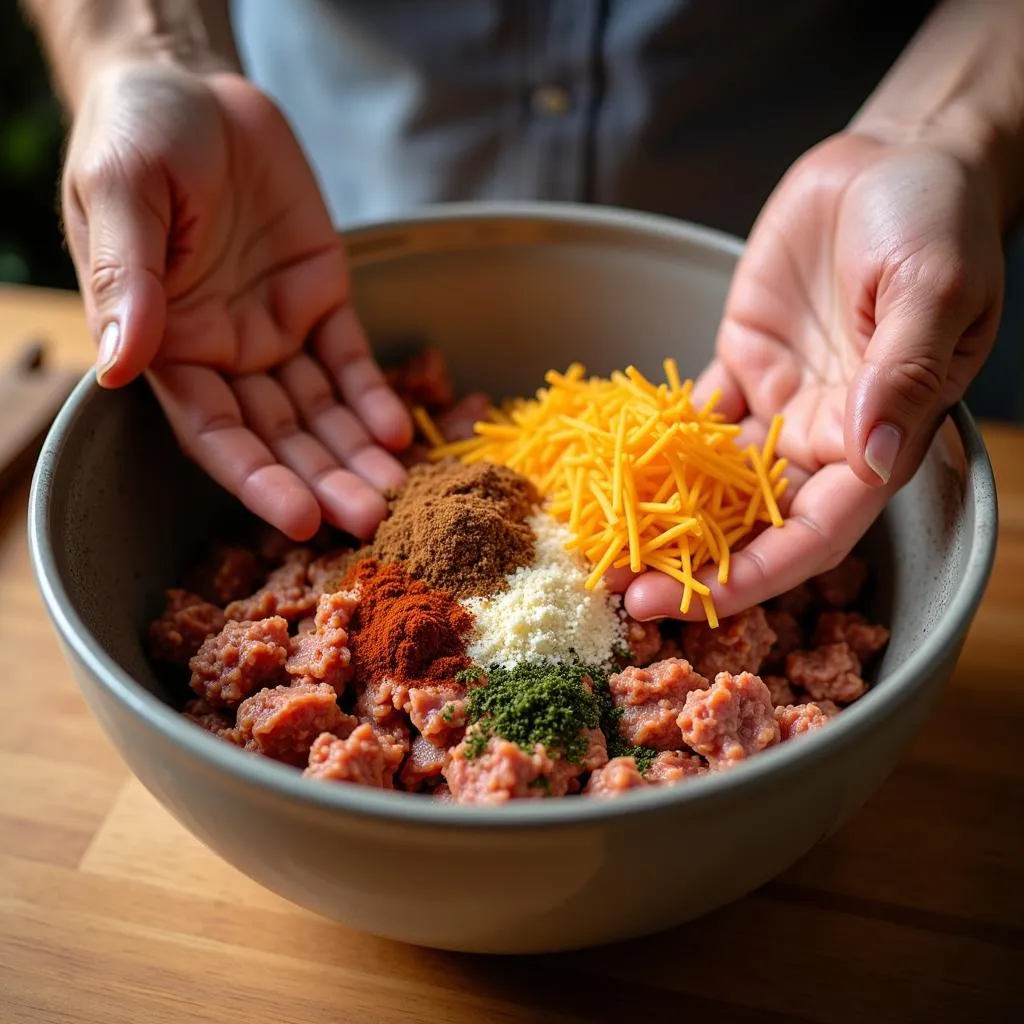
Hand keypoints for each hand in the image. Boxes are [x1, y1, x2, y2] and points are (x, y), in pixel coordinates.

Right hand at [62, 62, 411, 541]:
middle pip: (280, 436)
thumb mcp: (123, 193)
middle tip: (373, 522)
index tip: (300, 520)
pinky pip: (350, 358)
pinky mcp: (320, 297)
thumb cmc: (137, 135)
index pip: (215, 433)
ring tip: (400, 491)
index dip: (257, 479)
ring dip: (358, 453)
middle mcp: (225, 352)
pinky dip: (375, 394)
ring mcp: (276, 328)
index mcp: (168, 346)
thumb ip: (127, 279)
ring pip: (323, 410)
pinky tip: (399, 429)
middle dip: (325, 481)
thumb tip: (120, 365)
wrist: (192, 88)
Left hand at [625, 132, 1003, 620]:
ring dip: (658, 518)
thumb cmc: (935, 220)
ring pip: (711, 482)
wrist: (895, 159)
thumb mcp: (932, 287)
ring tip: (595, 548)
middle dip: (689, 566)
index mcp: (877, 438)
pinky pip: (690, 418)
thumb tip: (873, 453)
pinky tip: (604, 471)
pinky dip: (650, 445)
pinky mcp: (740, 362)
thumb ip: (903, 372)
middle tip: (619, 594)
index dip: (752, 576)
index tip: (687, 602)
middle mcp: (820, 436)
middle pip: (752, 525)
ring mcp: (775, 402)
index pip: (814, 535)